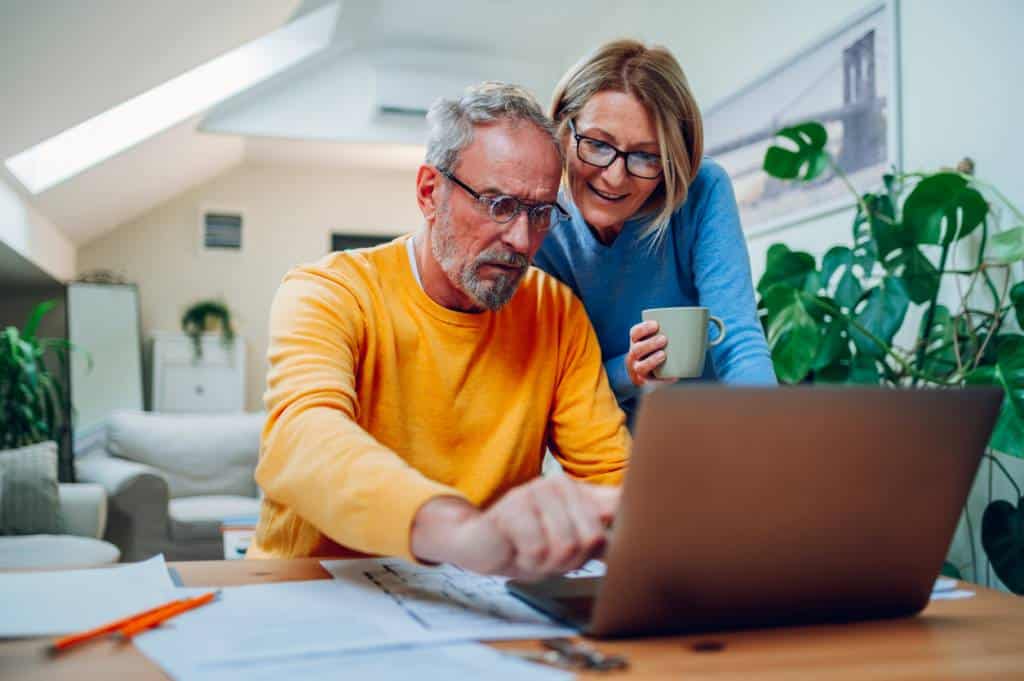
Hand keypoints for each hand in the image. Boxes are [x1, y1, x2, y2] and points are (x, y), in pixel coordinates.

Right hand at [411, 476, 619, 580]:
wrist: (481, 546)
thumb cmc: (529, 544)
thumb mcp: (572, 543)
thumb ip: (602, 535)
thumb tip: (640, 536)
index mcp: (580, 491)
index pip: (618, 504)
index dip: (626, 522)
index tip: (633, 526)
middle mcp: (560, 484)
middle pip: (592, 537)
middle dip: (571, 560)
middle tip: (550, 555)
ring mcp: (535, 492)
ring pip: (565, 546)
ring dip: (548, 563)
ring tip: (533, 553)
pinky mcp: (513, 507)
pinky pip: (537, 550)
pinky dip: (528, 561)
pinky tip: (518, 551)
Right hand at [625, 320, 672, 386]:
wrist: (645, 372)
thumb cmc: (657, 350)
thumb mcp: (656, 338)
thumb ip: (668, 333)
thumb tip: (695, 326)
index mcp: (636, 342)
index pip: (635, 333)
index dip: (643, 328)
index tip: (656, 325)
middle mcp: (634, 355)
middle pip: (637, 349)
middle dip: (649, 344)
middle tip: (664, 339)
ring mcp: (637, 369)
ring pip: (640, 366)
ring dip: (652, 360)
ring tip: (663, 355)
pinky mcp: (645, 381)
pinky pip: (651, 381)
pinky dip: (663, 378)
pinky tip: (672, 376)